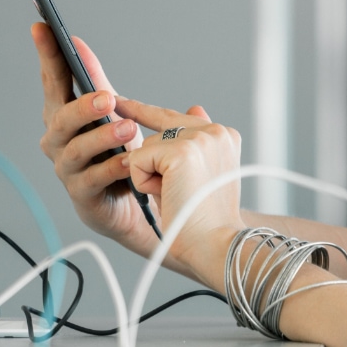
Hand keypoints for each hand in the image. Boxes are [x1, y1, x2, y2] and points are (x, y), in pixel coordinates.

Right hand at [31, 22, 153, 253]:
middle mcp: (59, 141)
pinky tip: (132, 163)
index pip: (53, 81)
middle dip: (81, 106)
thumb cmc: (127, 156)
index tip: (43, 27)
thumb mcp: (118, 115)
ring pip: (74, 149)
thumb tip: (83, 44)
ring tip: (128, 130)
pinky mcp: (82, 196)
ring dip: (101, 138)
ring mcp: (67, 170)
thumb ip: (102, 84)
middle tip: (107, 98)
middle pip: (58, 117)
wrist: (142, 208)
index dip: (47, 56)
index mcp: (66, 116)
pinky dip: (112, 170)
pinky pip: (92, 180)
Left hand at [117, 99, 246, 261]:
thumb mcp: (199, 174)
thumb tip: (194, 107)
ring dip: (150, 175)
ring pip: (147, 146)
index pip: (177, 116)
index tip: (122, 102)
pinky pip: (139, 159)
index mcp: (224, 135)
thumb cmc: (204, 219)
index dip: (145, 112)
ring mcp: (200, 138)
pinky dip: (144, 182)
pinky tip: (167, 195)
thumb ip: (191, 143)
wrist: (213, 244)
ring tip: (175, 196)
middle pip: (158, 131)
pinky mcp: (181, 151)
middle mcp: (216, 131)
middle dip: (151, 162)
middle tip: (171, 189)